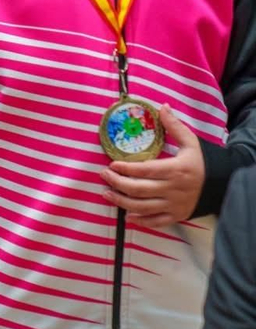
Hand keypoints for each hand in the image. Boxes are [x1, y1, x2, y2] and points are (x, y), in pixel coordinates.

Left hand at [99, 106, 205, 228]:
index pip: (144, 170)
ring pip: (142, 207)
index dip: (125, 169)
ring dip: (121, 202)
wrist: (224, 184)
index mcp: (176, 170)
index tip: (111, 165)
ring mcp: (175, 205)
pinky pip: (156, 221)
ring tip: (106, 193)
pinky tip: (127, 215)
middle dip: (117, 183)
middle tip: (103, 176)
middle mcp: (173, 189)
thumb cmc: (204, 162)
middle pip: (138, 189)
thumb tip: (162, 107)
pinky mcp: (177, 216)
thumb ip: (174, 126)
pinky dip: (140, 220)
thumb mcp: (191, 142)